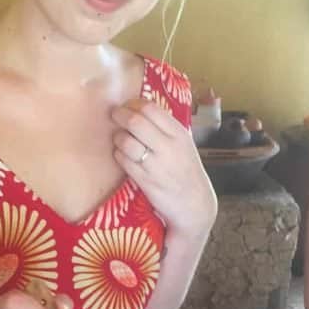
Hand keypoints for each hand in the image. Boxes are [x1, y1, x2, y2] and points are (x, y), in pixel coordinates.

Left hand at [111, 97, 216, 236]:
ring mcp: (155, 164)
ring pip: (125, 141)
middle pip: (135, 121)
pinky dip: (118, 154)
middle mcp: (167, 147)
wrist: (194, 204)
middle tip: (115, 115)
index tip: (127, 105)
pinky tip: (122, 155)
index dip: (133, 104)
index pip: (150, 108)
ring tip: (119, 138)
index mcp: (178, 134)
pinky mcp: (144, 180)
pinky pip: (123, 160)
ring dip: (117, 137)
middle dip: (119, 115)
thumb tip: (139, 109)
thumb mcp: (184, 144)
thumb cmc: (186, 171)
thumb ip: (165, 128)